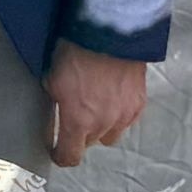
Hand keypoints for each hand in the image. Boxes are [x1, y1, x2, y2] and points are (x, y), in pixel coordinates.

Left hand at [45, 39, 147, 166]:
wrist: (109, 35)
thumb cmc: (74, 53)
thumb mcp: (52, 77)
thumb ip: (56, 100)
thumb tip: (58, 106)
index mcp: (78, 120)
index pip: (70, 155)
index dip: (61, 156)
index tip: (55, 152)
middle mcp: (103, 124)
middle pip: (89, 142)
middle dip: (79, 134)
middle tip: (73, 117)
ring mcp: (124, 116)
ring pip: (110, 134)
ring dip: (100, 126)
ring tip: (93, 106)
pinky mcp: (139, 104)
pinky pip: (126, 120)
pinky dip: (117, 114)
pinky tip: (110, 97)